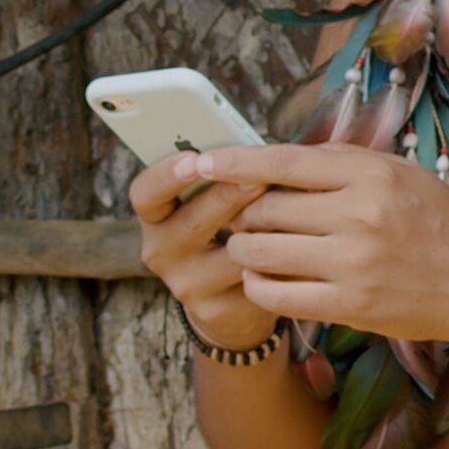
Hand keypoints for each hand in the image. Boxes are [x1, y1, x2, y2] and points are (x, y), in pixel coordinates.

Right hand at [129, 153, 275, 347]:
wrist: (233, 300)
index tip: (193, 159)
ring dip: (262, 230)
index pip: (145, 193)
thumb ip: (231, 172)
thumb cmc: (233, 229)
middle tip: (260, 179)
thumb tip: (278, 139)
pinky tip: (302, 248)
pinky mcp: (216, 310)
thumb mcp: (220, 199)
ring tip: (291, 213)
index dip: (166, 175)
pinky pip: (255, 279)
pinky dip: (280, 260)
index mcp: (157, 215)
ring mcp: (186, 284)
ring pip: (228, 252)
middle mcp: (161, 250)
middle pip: (190, 221)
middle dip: (228, 197)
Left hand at [197, 142, 448, 343]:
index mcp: (371, 175)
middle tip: (247, 216)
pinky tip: (264, 276)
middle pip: (263, 207)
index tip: (202, 161)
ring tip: (253, 246)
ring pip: (259, 250)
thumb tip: (278, 156)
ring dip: (244, 248)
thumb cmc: (436, 222)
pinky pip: (274, 292)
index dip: (234, 161)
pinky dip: (257, 283)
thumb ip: (343, 161)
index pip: (283, 162)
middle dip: (244, 211)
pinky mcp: (348, 304)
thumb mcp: (401, 173)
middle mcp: (360, 215)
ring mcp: (353, 263)